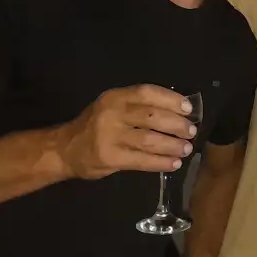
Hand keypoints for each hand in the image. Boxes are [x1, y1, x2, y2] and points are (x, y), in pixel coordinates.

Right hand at [55, 84, 196, 179]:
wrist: (65, 149)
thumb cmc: (97, 126)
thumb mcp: (113, 107)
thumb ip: (138, 106)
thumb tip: (178, 110)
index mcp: (115, 97)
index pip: (147, 92)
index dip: (171, 99)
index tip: (189, 109)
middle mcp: (112, 113)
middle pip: (151, 116)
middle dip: (176, 125)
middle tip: (191, 132)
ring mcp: (109, 136)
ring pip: (149, 139)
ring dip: (172, 145)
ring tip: (186, 149)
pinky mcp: (110, 157)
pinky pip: (141, 160)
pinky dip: (161, 162)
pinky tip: (173, 163)